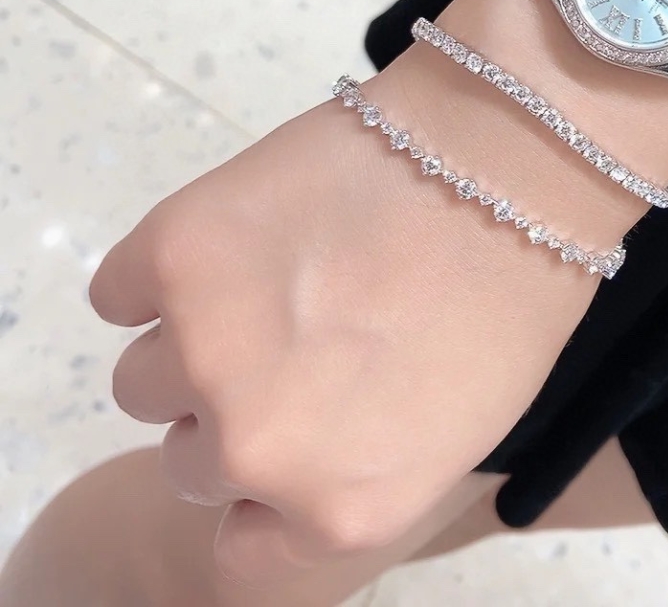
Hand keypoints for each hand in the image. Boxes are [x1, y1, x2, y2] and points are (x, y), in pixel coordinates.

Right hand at [89, 52, 609, 586]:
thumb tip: (290, 461)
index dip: (263, 488)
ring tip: (272, 276)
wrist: (507, 158)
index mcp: (339, 511)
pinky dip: (160, 273)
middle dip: (238, 405)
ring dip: (194, 339)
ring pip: (147, 377)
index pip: (241, 546)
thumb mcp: (452, 431)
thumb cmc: (511, 290)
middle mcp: (255, 453)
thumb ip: (355, 473)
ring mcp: (203, 349)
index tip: (286, 431)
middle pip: (192, 457)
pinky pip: (119, 292)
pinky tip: (231, 238)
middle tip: (298, 330)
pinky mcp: (172, 253)